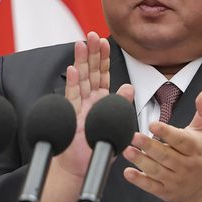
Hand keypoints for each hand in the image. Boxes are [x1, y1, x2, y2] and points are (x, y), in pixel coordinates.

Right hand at [42, 32, 131, 201]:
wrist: (82, 165)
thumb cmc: (99, 146)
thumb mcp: (117, 124)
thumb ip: (121, 105)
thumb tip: (130, 87)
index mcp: (102, 100)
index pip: (104, 75)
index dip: (104, 58)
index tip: (104, 41)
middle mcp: (90, 99)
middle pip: (90, 72)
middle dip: (91, 53)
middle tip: (91, 35)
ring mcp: (80, 106)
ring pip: (80, 79)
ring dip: (80, 62)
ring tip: (80, 44)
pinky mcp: (72, 116)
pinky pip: (72, 97)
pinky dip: (72, 83)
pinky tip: (71, 69)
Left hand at [122, 89, 201, 201]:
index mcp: (196, 149)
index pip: (181, 140)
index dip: (166, 132)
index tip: (153, 124)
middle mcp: (186, 166)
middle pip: (166, 155)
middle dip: (148, 146)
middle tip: (133, 136)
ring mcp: (176, 180)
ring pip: (157, 170)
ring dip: (140, 161)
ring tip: (127, 150)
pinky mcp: (166, 192)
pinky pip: (151, 186)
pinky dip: (139, 180)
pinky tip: (128, 172)